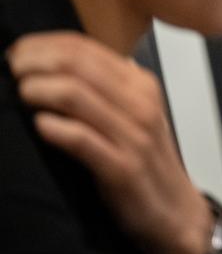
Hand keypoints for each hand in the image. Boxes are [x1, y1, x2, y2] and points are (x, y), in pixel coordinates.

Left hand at [6, 32, 214, 253]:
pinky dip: (54, 129)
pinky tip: (39, 127)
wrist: (172, 208)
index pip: (86, 48)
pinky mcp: (122, 167)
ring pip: (75, 96)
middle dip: (35, 62)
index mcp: (141, 84)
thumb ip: (104, 88)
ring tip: (20, 95)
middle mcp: (140, 103)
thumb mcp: (132, 113)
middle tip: (11, 70)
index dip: (44, 45)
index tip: (18, 52)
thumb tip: (56, 63)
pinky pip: (82, 139)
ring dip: (37, 90)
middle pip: (77, 65)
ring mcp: (133, 135)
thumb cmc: (143, 159)